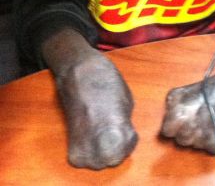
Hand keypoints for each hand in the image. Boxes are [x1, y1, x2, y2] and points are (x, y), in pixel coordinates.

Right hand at [53, 49, 137, 168]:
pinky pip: (84, 156)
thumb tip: (124, 138)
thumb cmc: (106, 82)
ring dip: (102, 150)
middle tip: (115, 129)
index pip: (123, 152)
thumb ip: (124, 124)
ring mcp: (79, 143)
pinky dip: (90, 148)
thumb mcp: (125, 104)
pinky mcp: (69, 141)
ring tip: (103, 129)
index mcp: (113, 130)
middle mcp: (94, 141)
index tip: (127, 128)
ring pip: (96, 161)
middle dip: (116, 148)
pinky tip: (93, 132)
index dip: (128, 141)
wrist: (78, 70)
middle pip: (110, 160)